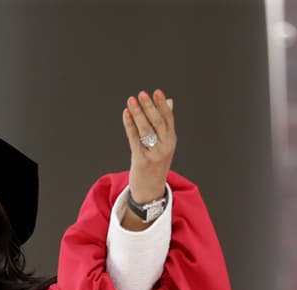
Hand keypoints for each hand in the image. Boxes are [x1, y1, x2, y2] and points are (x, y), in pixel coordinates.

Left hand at [121, 89, 175, 227]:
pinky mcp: (141, 160)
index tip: (157, 92)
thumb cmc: (156, 163)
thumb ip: (165, 123)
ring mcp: (154, 154)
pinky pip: (134, 139)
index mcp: (171, 140)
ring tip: (131, 100)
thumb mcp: (164, 143)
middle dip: (149, 107)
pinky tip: (126, 114)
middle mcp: (165, 147)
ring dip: (137, 114)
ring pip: (145, 130)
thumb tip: (169, 101)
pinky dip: (130, 125)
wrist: (151, 190)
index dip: (162, 105)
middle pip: (157, 123)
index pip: (168, 119)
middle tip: (142, 94)